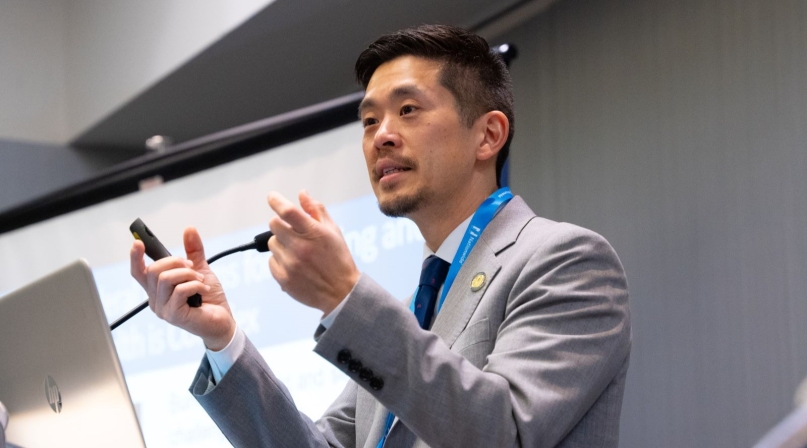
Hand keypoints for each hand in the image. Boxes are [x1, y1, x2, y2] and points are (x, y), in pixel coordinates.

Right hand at [130, 227, 235, 350]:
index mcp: (157, 289)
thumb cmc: (209, 298)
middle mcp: (155, 300)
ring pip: (166, 279)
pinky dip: (196, 284)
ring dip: (188, 274)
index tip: (138, 243)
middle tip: (193, 267)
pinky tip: (204, 289)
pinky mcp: (173, 315)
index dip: (135, 257)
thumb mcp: (200, 269)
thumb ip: (194, 251)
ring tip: (201, 279)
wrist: (222, 321)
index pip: (139, 272)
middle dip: (176, 262)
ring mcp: (162, 309)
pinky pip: (180, 290)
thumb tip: (189, 229)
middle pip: (154, 270)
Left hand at [267, 190, 359, 314]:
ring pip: (272, 244)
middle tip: (293, 232)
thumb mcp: (333, 231)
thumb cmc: (338, 258)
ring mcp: (290, 264)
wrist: (341, 293)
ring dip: (281, 244)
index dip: (276, 200)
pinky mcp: (284, 279)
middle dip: (281, 224)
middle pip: (274, 224)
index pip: (288, 211)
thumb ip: (316, 210)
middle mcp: (300, 248)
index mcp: (314, 233)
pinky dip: (280, 261)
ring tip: (298, 253)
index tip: (271, 197)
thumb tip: (301, 193)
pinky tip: (295, 265)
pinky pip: (271, 262)